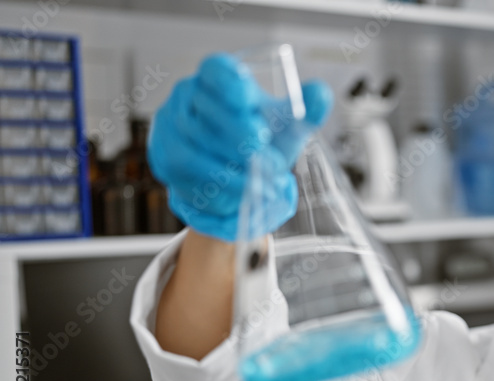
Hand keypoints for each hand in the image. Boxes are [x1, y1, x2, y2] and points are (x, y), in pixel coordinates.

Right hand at [147, 53, 332, 241]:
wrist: (240, 180)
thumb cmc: (262, 143)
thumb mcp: (288, 127)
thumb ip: (308, 111)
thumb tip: (321, 94)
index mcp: (218, 79)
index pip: (215, 69)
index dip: (228, 81)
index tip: (248, 98)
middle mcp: (188, 98)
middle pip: (203, 111)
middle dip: (235, 133)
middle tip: (261, 148)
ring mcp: (170, 127)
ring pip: (193, 146)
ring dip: (229, 165)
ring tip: (261, 178)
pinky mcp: (165, 158)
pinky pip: (188, 173)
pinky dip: (220, 184)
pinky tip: (243, 190)